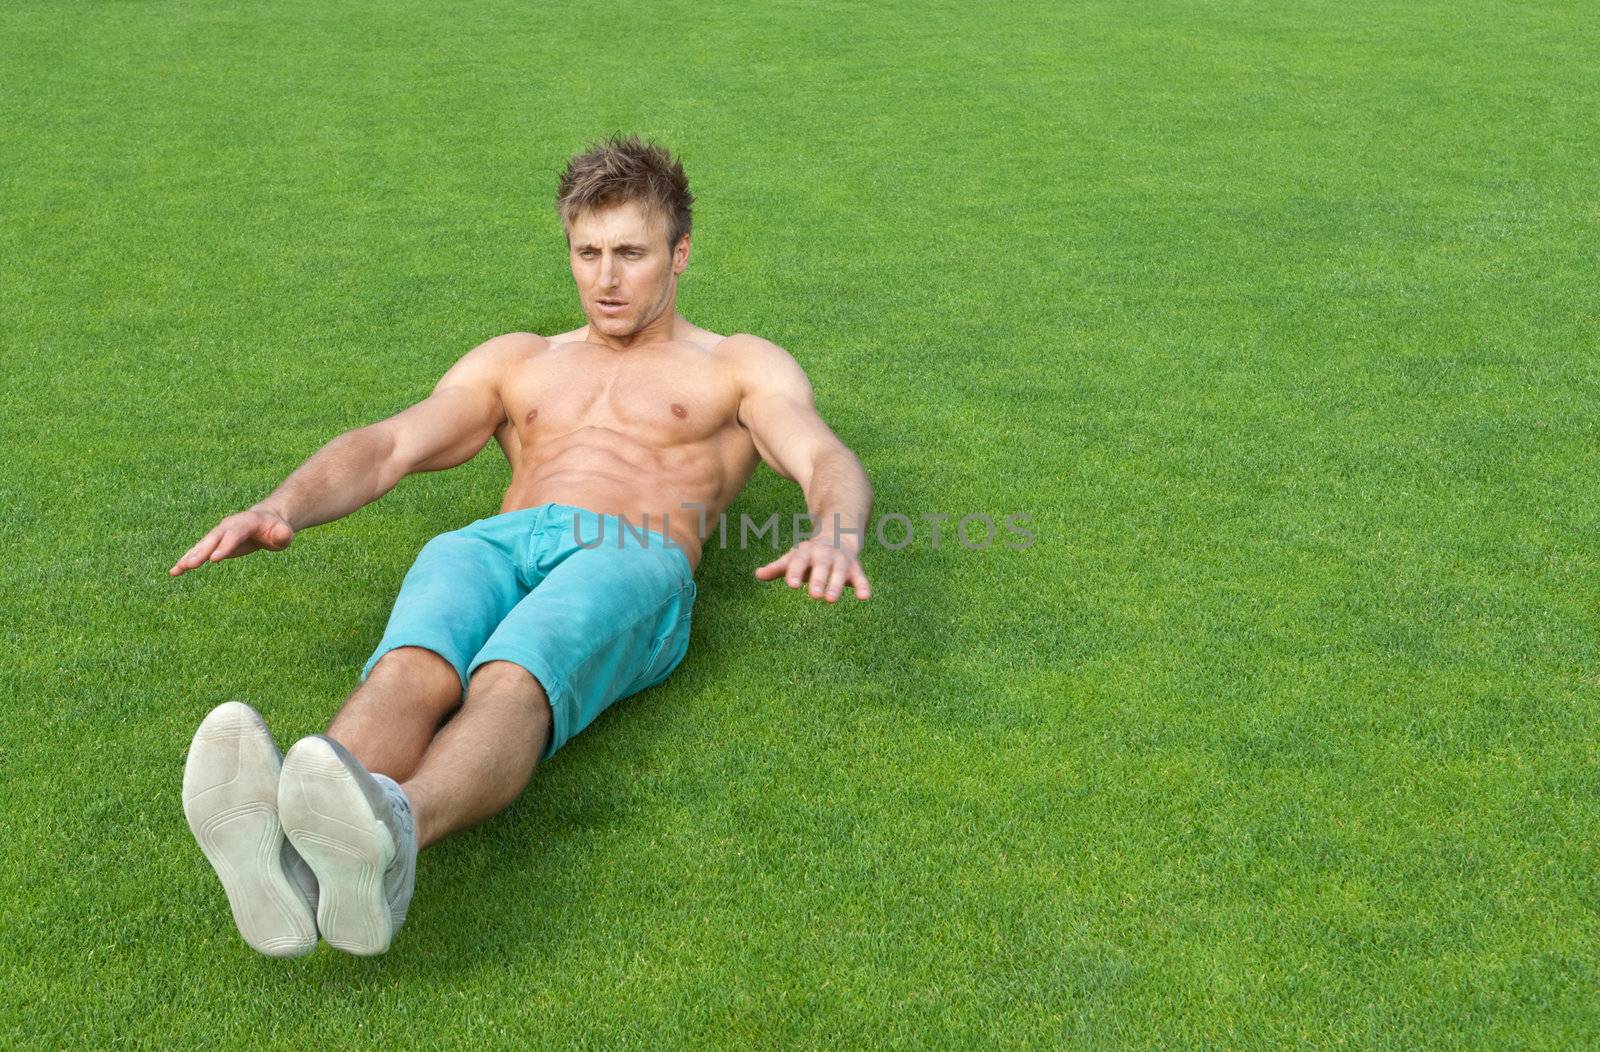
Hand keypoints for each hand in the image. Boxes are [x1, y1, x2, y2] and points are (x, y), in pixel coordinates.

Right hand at [169, 507, 294, 576]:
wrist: (266, 520)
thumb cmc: (276, 529)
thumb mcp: (284, 532)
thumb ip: (283, 535)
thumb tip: (283, 536)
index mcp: (246, 522)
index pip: (234, 535)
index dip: (224, 546)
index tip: (214, 559)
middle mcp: (228, 526)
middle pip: (213, 539)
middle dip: (201, 553)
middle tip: (189, 565)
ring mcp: (219, 534)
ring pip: (202, 546)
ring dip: (189, 557)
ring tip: (176, 570)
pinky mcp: (214, 543)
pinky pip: (199, 552)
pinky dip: (188, 560)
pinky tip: (176, 572)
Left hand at [755, 539, 871, 601]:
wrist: (837, 536)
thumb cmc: (809, 556)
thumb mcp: (793, 559)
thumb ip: (777, 568)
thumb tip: (757, 575)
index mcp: (806, 552)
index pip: (799, 561)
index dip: (795, 571)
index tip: (792, 585)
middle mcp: (825, 554)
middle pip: (822, 566)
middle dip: (819, 579)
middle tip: (814, 595)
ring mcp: (841, 560)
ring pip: (839, 571)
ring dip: (836, 585)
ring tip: (830, 600)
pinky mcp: (855, 569)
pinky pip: (860, 577)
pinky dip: (863, 586)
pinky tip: (864, 597)